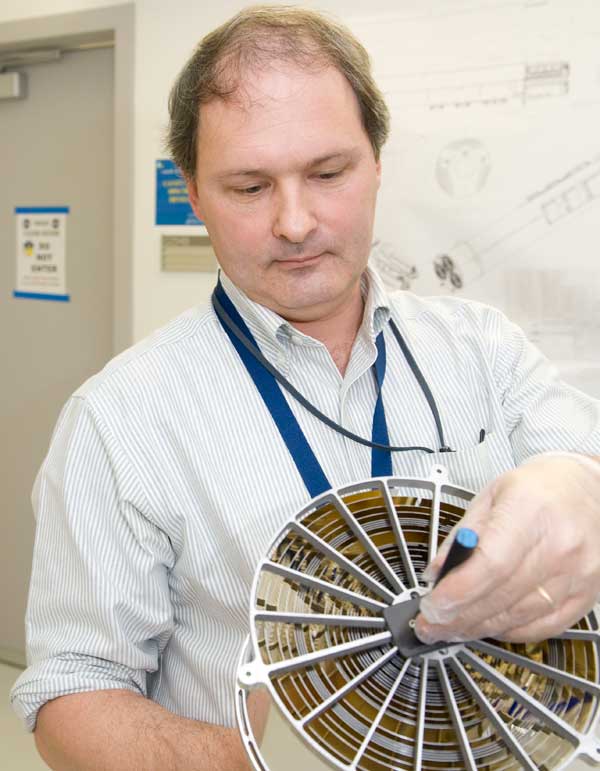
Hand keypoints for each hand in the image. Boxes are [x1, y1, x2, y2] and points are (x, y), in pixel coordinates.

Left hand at [414, 454, 599, 644]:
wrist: (591, 489)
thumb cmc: (540, 488)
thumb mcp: (491, 495)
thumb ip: (462, 534)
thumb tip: (437, 572)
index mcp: (530, 512)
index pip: (490, 564)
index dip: (456, 592)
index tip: (431, 605)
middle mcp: (559, 546)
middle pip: (501, 596)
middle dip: (458, 616)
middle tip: (431, 623)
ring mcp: (576, 574)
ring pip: (519, 616)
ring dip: (479, 628)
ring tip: (451, 628)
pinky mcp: (585, 595)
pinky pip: (543, 626)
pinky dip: (510, 631)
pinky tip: (488, 626)